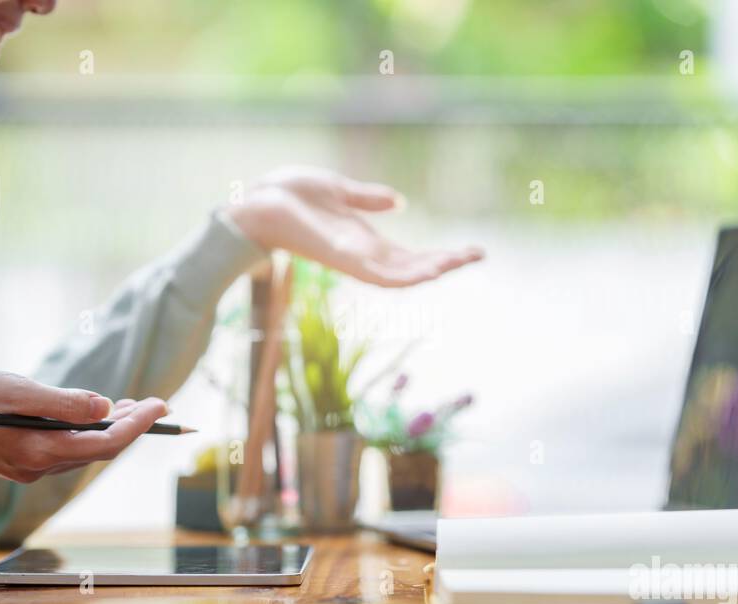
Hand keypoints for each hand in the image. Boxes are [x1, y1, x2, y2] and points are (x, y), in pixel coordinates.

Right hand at [0, 367, 167, 483]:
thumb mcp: (17, 390)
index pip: (108, 442)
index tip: (162, 405)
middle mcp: (37, 466)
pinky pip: (63, 449)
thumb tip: (105, 407)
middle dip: (131, 427)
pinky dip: (84, 431)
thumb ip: (64, 402)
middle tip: (156, 405)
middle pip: (99, 449)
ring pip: (82, 449)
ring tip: (131, 406)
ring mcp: (27, 467)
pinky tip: (91, 414)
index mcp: (40, 451)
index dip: (140, 424)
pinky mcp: (17, 460)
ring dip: (109, 428)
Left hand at [227, 166, 483, 286]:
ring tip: (463, 260)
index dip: (441, 255)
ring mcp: (353, 261)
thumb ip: (368, 199)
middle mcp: (362, 257)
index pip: (411, 256)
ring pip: (402, 277)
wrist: (258, 200)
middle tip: (480, 254)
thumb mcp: (340, 192)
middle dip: (447, 263)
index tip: (471, 250)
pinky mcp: (342, 259)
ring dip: (434, 270)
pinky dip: (405, 276)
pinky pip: (378, 276)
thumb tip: (398, 201)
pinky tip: (429, 270)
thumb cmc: (290, 195)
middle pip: (414, 268)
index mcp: (364, 242)